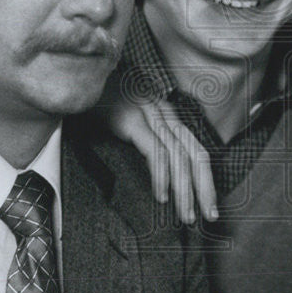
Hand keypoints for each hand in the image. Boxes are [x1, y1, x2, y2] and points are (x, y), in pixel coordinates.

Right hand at [108, 98, 217, 222]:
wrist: (81, 77)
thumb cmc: (103, 102)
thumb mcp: (132, 120)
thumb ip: (148, 139)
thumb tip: (160, 173)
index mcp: (168, 115)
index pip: (197, 151)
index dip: (207, 180)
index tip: (210, 205)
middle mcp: (165, 114)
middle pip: (196, 154)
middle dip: (205, 188)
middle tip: (209, 216)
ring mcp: (150, 115)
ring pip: (179, 156)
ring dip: (185, 189)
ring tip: (186, 214)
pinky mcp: (132, 119)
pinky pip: (155, 152)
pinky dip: (162, 175)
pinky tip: (162, 195)